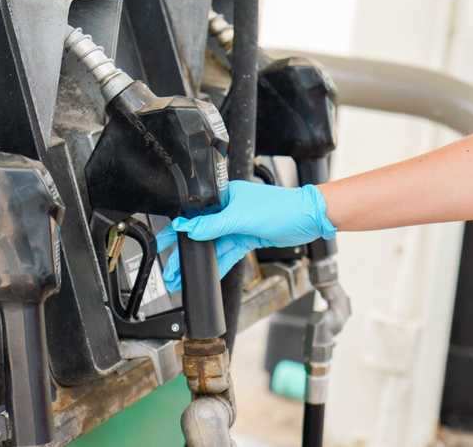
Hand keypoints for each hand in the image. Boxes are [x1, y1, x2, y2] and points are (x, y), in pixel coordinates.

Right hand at [158, 180, 335, 290]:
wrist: (309, 218)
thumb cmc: (282, 207)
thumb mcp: (241, 217)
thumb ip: (213, 226)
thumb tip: (188, 229)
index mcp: (224, 196)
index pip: (195, 214)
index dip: (178, 229)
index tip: (164, 242)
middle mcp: (229, 209)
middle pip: (201, 234)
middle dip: (185, 252)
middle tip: (171, 268)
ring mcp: (238, 225)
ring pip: (214, 246)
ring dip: (201, 262)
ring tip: (184, 276)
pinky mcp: (247, 237)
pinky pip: (228, 253)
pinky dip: (218, 263)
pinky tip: (207, 274)